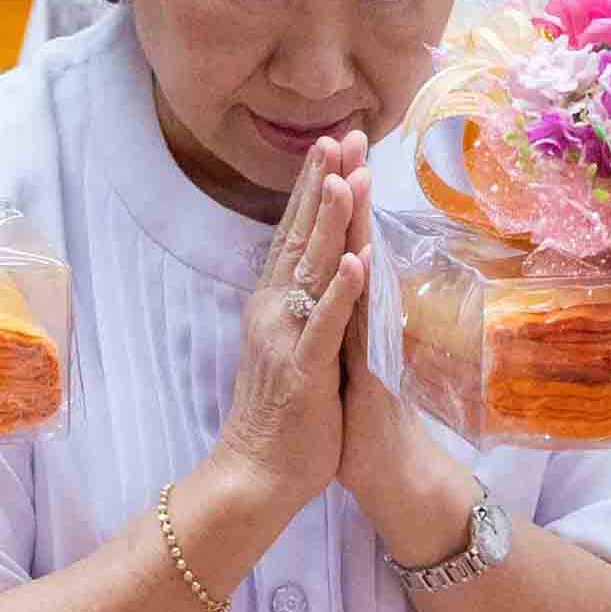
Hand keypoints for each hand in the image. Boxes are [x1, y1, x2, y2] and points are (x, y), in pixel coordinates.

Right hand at [198, 153, 366, 548]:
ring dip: (329, 222)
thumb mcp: (291, 346)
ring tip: (347, 176)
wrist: (256, 476)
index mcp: (275, 304)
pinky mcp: (304, 370)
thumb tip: (320, 269)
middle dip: (322, 184)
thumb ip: (302, 306)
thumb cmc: (282, 415)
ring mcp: (287, 338)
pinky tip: (355, 260)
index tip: (331, 143)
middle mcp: (275, 312)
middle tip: (338, 135)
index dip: (313, 187)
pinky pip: (325, 325)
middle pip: (301, 236)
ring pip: (312, 269)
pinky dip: (340, 292)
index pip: (295, 233)